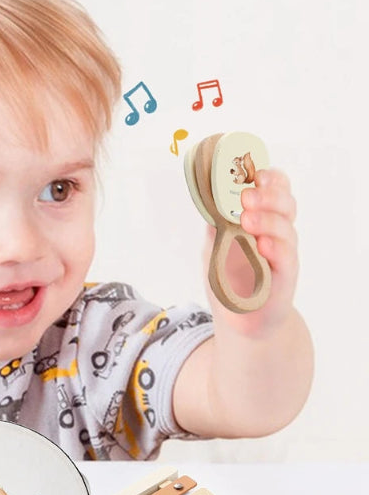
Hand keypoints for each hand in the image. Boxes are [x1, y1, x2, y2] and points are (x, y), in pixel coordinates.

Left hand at [204, 168, 297, 333]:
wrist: (240, 320)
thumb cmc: (229, 279)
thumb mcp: (214, 248)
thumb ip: (215, 226)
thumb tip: (209, 200)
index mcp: (262, 220)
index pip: (275, 191)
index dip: (271, 180)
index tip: (255, 175)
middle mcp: (276, 233)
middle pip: (286, 204)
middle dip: (268, 196)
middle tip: (246, 196)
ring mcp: (282, 255)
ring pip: (286, 228)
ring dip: (268, 220)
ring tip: (247, 218)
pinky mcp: (285, 278)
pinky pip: (286, 259)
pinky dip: (275, 249)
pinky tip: (263, 245)